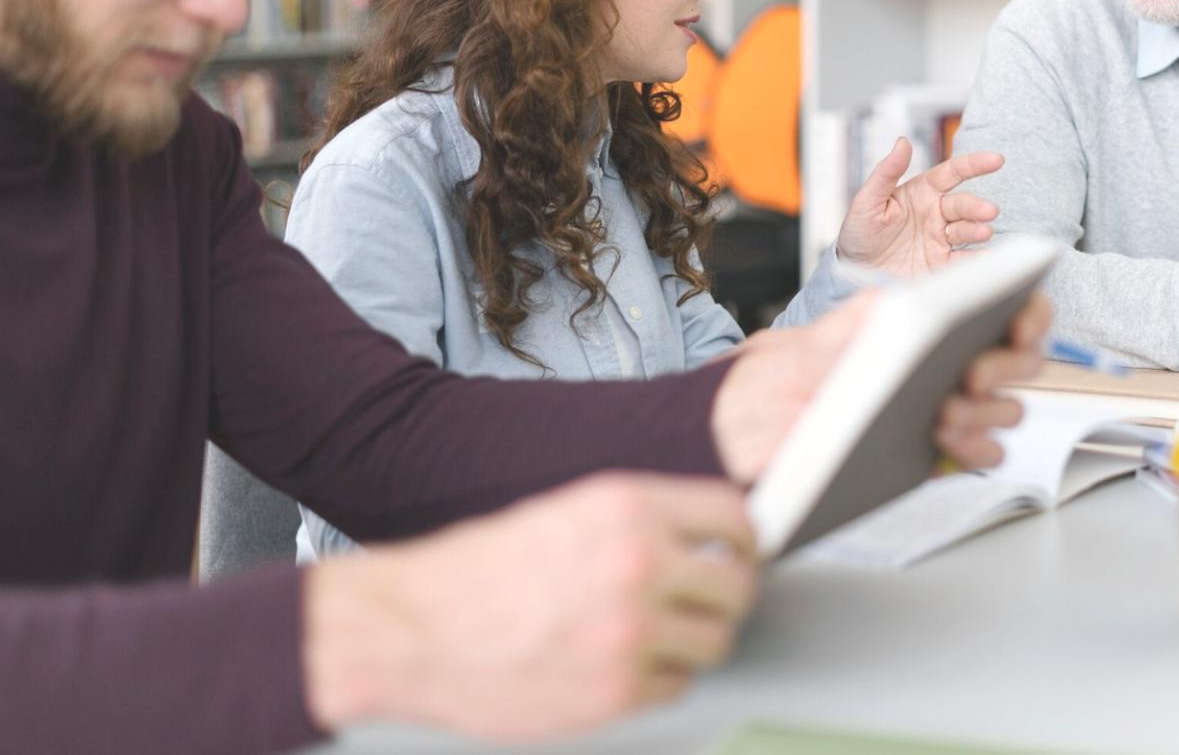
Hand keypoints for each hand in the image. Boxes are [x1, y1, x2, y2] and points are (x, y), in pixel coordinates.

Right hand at [303, 472, 757, 741]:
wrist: (413, 630)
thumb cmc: (479, 572)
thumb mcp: (567, 513)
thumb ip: (642, 523)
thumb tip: (708, 541)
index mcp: (626, 507)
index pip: (733, 516)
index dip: (746, 538)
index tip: (744, 551)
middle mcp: (637, 564)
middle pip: (737, 585)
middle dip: (727, 595)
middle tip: (707, 602)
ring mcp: (631, 632)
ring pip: (715, 641)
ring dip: (694, 641)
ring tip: (654, 636)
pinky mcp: (616, 691)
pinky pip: (676, 685)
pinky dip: (658, 679)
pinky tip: (619, 664)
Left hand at [709, 290, 1051, 480]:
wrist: (743, 432)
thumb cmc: (782, 377)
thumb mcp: (816, 336)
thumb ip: (864, 317)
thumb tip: (913, 304)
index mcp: (930, 326)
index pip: (1004, 311)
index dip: (1026, 312)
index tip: (1018, 320)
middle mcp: (947, 367)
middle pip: (1017, 362)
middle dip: (1005, 365)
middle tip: (971, 373)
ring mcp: (946, 412)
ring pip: (1005, 411)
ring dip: (988, 411)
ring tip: (946, 410)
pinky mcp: (935, 456)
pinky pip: (981, 456)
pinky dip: (975, 449)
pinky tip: (945, 440)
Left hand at [834, 137, 1002, 276]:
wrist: (854, 273)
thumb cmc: (859, 233)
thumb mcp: (866, 200)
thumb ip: (886, 172)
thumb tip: (902, 142)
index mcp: (921, 193)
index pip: (952, 173)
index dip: (974, 164)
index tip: (995, 160)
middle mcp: (936, 213)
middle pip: (963, 204)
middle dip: (977, 206)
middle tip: (989, 211)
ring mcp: (940, 239)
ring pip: (966, 230)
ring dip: (978, 229)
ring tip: (985, 231)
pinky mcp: (941, 264)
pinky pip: (963, 260)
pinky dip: (977, 258)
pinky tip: (987, 255)